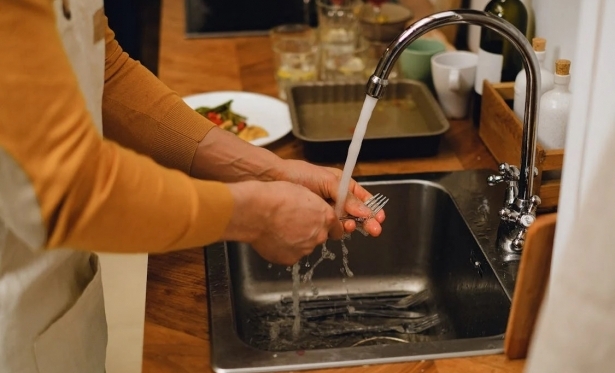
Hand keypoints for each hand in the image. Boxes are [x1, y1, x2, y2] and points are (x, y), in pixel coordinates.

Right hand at [222, 180, 343, 264]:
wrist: (255, 211)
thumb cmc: (276, 197)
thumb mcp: (303, 192)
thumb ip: (315, 207)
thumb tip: (315, 213)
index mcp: (325, 217)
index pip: (338, 228)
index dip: (329, 226)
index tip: (322, 224)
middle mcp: (319, 235)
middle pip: (320, 237)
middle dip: (311, 232)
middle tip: (294, 223)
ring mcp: (305, 249)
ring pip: (305, 246)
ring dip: (297, 240)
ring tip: (280, 228)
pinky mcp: (290, 259)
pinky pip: (290, 254)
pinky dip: (284, 248)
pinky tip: (274, 237)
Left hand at [273, 159, 384, 235]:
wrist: (273, 181)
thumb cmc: (299, 174)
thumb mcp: (328, 181)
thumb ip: (347, 197)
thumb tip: (365, 210)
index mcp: (342, 185)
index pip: (363, 198)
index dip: (372, 208)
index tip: (379, 217)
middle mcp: (335, 198)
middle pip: (356, 213)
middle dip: (366, 221)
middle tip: (374, 229)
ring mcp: (325, 209)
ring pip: (343, 222)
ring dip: (350, 225)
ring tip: (349, 226)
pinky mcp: (315, 219)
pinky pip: (329, 227)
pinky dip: (334, 229)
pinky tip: (336, 229)